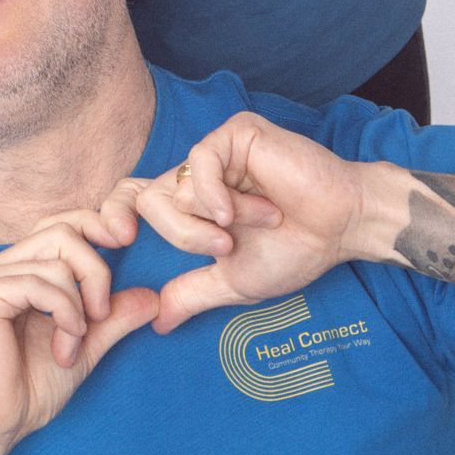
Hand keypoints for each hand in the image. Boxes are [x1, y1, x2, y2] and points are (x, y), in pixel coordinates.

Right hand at [0, 211, 157, 450]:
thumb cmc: (30, 388)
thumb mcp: (85, 346)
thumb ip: (114, 318)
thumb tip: (154, 296)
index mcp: (17, 270)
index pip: (60, 224)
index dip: (95, 226)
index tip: (127, 243)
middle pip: (62, 233)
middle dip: (96, 272)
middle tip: (100, 316)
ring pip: (55, 260)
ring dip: (78, 307)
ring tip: (72, 345)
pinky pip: (38, 283)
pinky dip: (64, 313)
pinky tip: (62, 345)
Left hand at [116, 113, 372, 332]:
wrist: (341, 229)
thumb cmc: (294, 251)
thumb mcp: (233, 281)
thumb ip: (192, 294)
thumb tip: (156, 322)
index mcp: (190, 203)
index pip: (129, 201)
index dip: (113, 216)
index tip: (116, 241)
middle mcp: (196, 175)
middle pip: (148, 201)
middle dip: (182, 235)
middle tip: (223, 248)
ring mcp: (215, 152)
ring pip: (174, 186)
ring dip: (214, 220)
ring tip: (259, 224)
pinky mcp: (235, 133)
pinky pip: (201, 162)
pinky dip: (220, 195)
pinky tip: (255, 208)